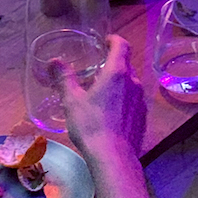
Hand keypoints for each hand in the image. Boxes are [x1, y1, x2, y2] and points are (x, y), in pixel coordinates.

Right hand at [60, 34, 144, 163]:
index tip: (105, 41)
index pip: (122, 45)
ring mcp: (141, 100)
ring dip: (120, 82)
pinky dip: (125, 98)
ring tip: (103, 90)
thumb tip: (54, 61)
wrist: (113, 157)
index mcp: (117, 73)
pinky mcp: (143, 116)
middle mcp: (133, 82)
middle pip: (126, 64)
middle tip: (98, 68)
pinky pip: (134, 100)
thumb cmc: (90, 125)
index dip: (114, 40)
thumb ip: (64, 78)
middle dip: (114, 62)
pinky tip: (112, 112)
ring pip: (131, 83)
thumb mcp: (72, 101)